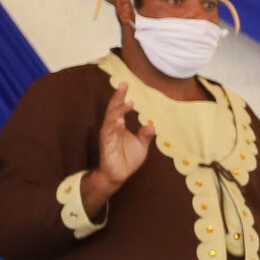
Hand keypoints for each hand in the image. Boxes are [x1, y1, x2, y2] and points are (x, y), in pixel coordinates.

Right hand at [82, 84, 154, 211]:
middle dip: (117, 98)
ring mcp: (108, 137)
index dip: (121, 97)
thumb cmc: (127, 159)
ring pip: (111, 121)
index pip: (119, 108)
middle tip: (123, 85)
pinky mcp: (106, 147)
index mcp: (119, 126)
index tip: (125, 84)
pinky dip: (113, 128)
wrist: (118, 175)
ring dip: (118, 112)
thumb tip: (152, 124)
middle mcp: (112, 129)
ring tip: (127, 103)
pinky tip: (119, 121)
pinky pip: (108, 135)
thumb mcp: (141, 145)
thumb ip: (145, 135)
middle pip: (113, 110)